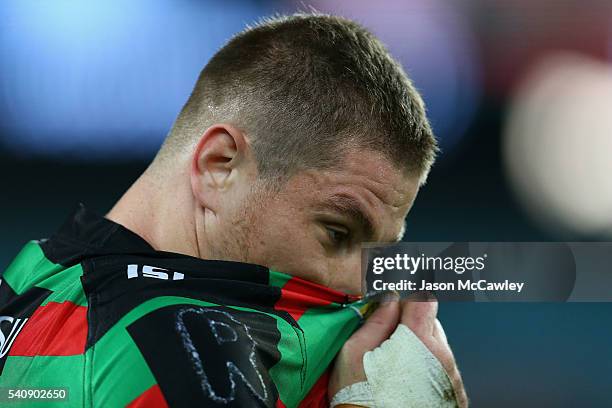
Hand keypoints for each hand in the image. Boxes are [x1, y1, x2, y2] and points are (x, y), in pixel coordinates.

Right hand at [328, 295, 467, 406]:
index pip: (425, 302)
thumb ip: (377, 321)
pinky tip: (408, 383)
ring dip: (421, 351)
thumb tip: (389, 300)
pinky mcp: (454, 397)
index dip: (408, 301)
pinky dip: (429, 372)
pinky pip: (444, 372)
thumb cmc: (360, 397)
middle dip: (412, 328)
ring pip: (438, 349)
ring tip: (397, 369)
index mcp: (418, 341)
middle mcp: (442, 358)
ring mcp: (451, 380)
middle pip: (432, 325)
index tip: (396, 309)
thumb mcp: (355, 352)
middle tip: (389, 344)